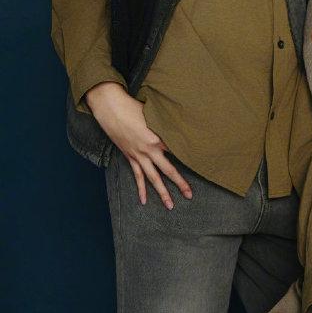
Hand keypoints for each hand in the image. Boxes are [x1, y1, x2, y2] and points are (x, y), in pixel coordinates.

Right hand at [86, 81, 192, 208]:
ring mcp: (138, 156)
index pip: (177, 151)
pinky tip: (144, 201)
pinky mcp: (130, 157)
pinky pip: (137, 176)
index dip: (189, 158)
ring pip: (153, 178)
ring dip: (162, 193)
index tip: (200, 166)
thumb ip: (166, 122)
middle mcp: (149, 150)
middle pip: (168, 170)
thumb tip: (179, 122)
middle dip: (180, 183)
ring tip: (170, 205)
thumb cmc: (133, 106)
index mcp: (158, 138)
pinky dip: (141, 189)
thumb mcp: (153, 113)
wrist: (110, 108)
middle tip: (189, 195)